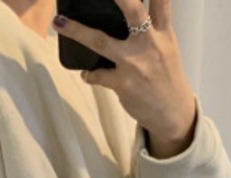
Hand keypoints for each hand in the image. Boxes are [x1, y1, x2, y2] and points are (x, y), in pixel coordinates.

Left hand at [53, 0, 198, 157]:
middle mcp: (150, 44)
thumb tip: (128, 10)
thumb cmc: (165, 77)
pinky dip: (89, 74)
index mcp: (163, 32)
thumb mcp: (166, 46)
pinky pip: (96, 75)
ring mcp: (134, 64)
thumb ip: (152, 27)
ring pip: (100, 42)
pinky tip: (87, 74)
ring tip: (59, 22)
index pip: (161, 1)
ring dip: (77, 31)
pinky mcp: (123, 84)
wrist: (171, 113)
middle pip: (133, 10)